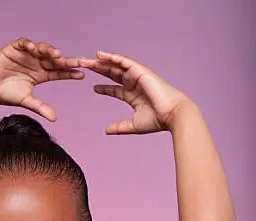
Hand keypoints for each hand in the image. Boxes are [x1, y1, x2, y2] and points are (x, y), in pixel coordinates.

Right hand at [0, 38, 84, 121]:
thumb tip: (54, 119)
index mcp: (41, 74)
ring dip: (49, 50)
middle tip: (77, 61)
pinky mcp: (14, 49)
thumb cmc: (7, 95)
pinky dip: (29, 45)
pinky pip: (24, 44)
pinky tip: (33, 49)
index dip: (69, 73)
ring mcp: (26, 55)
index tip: (81, 75)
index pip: (59, 72)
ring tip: (56, 54)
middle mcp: (36, 63)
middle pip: (54, 59)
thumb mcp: (27, 101)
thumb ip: (40, 108)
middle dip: (66, 59)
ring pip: (41, 49)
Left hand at [79, 51, 195, 133]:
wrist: (172, 114)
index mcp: (133, 96)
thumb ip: (120, 127)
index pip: (115, 90)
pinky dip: (112, 57)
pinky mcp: (140, 71)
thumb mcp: (133, 125)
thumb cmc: (157, 120)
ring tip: (86, 60)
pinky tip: (100, 55)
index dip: (104, 88)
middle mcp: (134, 84)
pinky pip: (124, 61)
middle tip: (84, 68)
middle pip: (112, 74)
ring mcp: (137, 76)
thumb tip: (106, 131)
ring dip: (100, 62)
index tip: (93, 88)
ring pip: (115, 66)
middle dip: (98, 71)